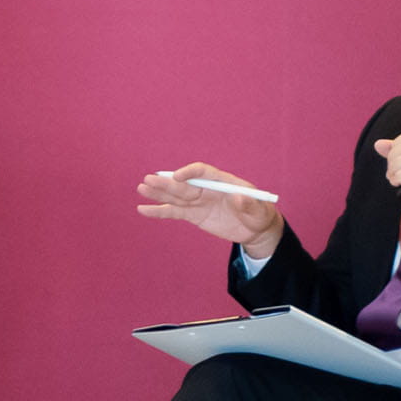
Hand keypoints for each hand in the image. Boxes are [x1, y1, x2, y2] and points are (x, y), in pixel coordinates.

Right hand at [134, 163, 285, 251]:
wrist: (254, 228)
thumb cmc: (259, 214)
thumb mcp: (259, 210)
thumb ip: (249, 204)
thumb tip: (238, 198)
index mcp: (222, 182)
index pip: (203, 172)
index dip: (190, 173)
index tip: (178, 177)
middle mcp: (207, 189)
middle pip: (184, 184)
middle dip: (167, 183)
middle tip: (149, 179)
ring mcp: (199, 202)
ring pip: (175, 196)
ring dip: (158, 192)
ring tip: (141, 188)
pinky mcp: (193, 215)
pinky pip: (174, 212)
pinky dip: (159, 211)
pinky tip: (143, 209)